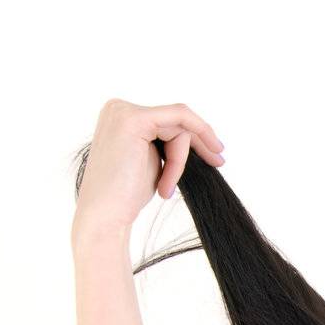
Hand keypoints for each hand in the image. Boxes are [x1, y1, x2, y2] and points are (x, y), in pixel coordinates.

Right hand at [71, 99, 225, 240]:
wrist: (105, 216)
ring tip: (165, 188)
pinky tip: (170, 180)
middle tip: (219, 162)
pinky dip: (180, 155)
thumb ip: (167, 144)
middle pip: (176, 120)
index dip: (195, 137)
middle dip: (199, 143)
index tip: (216, 156)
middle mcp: (119, 108)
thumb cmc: (127, 196)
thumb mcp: (153, 162)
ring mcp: (124, 111)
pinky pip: (179, 122)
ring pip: (179, 126)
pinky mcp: (133, 120)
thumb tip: (199, 138)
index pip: (168, 120)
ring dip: (180, 161)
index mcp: (121, 116)